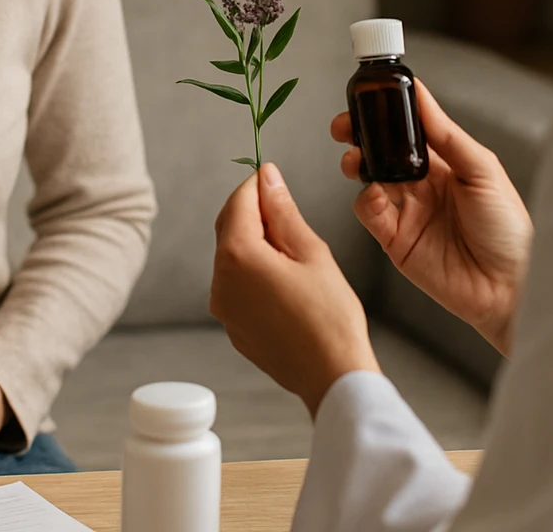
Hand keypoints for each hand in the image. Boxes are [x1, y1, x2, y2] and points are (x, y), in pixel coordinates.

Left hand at [210, 164, 379, 416]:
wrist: (332, 376)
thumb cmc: (330, 316)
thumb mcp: (312, 252)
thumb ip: (283, 212)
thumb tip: (268, 178)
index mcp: (238, 257)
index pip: (239, 202)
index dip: (257, 184)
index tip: (274, 175)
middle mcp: (220, 281)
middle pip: (229, 228)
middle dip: (254, 212)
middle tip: (288, 210)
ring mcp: (223, 307)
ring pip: (232, 257)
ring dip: (256, 244)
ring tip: (295, 252)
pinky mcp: (232, 326)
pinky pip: (236, 286)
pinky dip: (254, 272)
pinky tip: (286, 281)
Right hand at [333, 80, 532, 354]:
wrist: (508, 288)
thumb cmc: (510, 231)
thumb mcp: (484, 171)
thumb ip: (448, 136)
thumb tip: (422, 97)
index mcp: (447, 162)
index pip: (411, 128)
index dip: (389, 111)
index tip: (372, 93)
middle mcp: (424, 184)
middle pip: (383, 150)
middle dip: (360, 134)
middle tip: (345, 125)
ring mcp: (408, 211)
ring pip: (370, 177)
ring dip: (357, 163)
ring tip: (356, 159)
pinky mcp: (396, 239)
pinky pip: (370, 212)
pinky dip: (365, 199)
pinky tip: (375, 195)